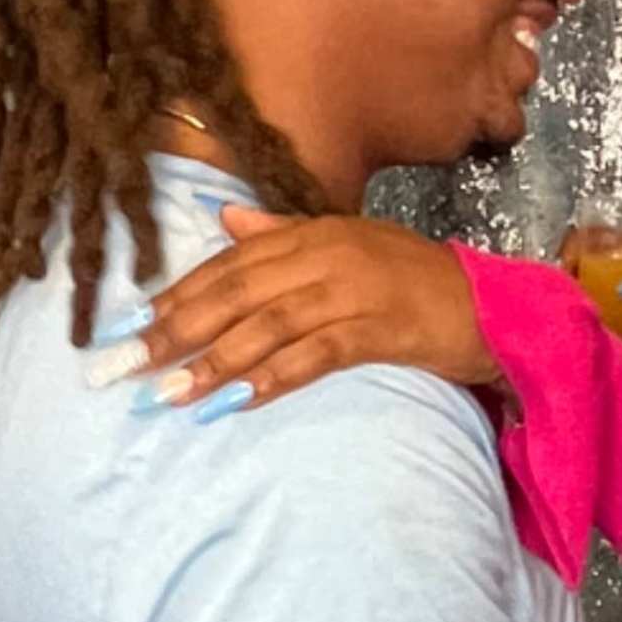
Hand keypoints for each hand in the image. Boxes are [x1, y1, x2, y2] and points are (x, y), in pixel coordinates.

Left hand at [134, 210, 495, 407]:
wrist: (493, 306)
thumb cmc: (417, 280)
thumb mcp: (349, 245)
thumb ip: (284, 236)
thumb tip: (225, 221)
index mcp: (314, 233)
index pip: (230, 263)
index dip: (178, 294)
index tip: (130, 326)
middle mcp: (327, 255)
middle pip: (237, 292)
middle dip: (177, 330)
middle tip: (128, 365)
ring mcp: (355, 291)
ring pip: (268, 325)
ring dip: (214, 361)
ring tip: (170, 393)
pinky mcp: (382, 329)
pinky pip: (317, 355)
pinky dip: (274, 376)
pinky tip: (239, 400)